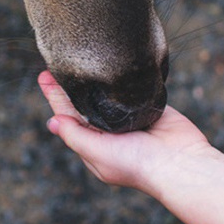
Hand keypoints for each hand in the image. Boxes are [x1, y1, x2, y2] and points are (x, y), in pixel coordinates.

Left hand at [38, 70, 212, 194]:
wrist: (180, 162)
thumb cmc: (136, 163)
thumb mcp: (97, 153)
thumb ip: (74, 135)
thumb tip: (52, 122)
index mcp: (93, 144)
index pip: (69, 116)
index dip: (55, 97)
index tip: (44, 76)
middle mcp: (108, 131)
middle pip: (83, 103)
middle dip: (68, 85)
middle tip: (54, 62)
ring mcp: (128, 118)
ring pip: (104, 95)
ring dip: (92, 80)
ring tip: (75, 60)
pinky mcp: (147, 106)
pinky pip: (129, 90)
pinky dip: (118, 80)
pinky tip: (107, 65)